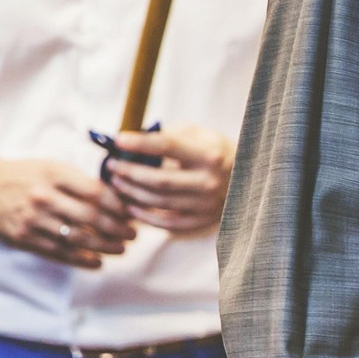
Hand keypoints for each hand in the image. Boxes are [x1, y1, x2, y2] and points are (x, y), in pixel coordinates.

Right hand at [0, 157, 135, 268]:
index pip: (97, 193)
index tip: (132, 215)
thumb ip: (83, 182)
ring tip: (121, 248)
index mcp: (54, 175)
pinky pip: (61, 253)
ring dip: (106, 247)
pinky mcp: (25, 238)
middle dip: (119, 230)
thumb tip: (123, 199)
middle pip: (92, 218)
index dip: (120, 207)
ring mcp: (34, 219)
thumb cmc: (30, 177)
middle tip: (132, 235)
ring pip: (79, 239)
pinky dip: (84, 260)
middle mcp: (44, 197)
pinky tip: (98, 261)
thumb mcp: (54, 168)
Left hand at [105, 124, 235, 232]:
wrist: (247, 179)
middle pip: (159, 179)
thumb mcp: (198, 135)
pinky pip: (167, 223)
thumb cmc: (212, 151)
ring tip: (117, 182)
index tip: (117, 140)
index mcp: (209, 155)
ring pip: (159, 202)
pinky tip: (131, 205)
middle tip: (111, 165)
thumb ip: (168, 135)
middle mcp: (210, 182)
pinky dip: (145, 216)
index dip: (140, 143)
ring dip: (132, 193)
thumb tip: (130, 141)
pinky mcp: (203, 221)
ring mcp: (207, 205)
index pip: (168, 146)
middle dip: (129, 172)